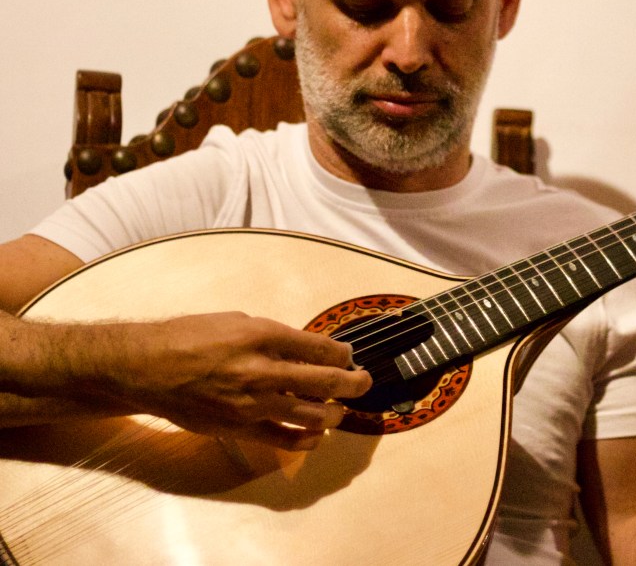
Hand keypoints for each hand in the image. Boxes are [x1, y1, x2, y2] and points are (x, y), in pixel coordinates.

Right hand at [105, 312, 371, 449]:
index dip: (342, 353)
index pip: (320, 347)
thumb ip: (274, 336)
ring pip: (310, 415)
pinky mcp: (238, 428)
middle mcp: (261, 370)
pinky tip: (315, 436)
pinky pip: (282, 440)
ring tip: (340, 409)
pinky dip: (304, 440)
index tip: (348, 355)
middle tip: (364, 382)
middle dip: (353, 383)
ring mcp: (251, 403)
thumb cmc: (191, 336)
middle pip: (324, 381)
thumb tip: (306, 348)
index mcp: (262, 335)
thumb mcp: (237, 320)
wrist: (146, 367)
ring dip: (332, 413)